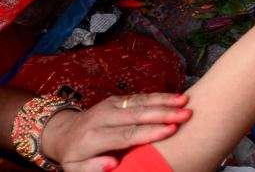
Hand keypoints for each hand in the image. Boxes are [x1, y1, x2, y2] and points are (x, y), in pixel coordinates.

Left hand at [42, 93, 190, 171]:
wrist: (62, 132)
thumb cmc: (74, 156)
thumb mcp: (75, 168)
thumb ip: (93, 167)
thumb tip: (113, 163)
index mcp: (93, 138)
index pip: (126, 134)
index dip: (149, 132)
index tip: (171, 130)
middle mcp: (103, 117)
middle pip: (137, 114)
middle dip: (163, 113)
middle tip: (186, 114)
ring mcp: (110, 105)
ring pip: (141, 101)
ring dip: (165, 101)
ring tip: (185, 101)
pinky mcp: (117, 99)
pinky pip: (140, 97)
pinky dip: (159, 96)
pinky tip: (176, 96)